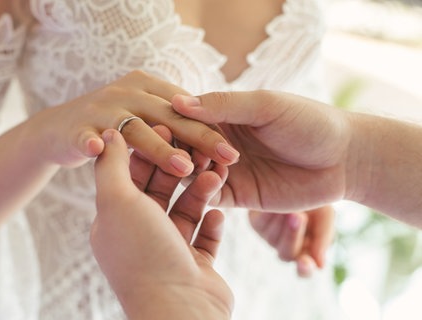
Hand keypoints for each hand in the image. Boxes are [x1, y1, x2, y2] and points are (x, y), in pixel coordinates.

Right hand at [37, 70, 238, 175]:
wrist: (57, 129)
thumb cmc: (110, 122)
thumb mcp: (145, 113)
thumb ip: (174, 118)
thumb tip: (214, 129)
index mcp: (149, 88)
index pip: (186, 109)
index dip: (209, 130)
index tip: (233, 153)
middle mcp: (128, 93)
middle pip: (168, 118)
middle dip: (198, 139)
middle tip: (226, 159)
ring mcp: (102, 110)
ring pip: (136, 130)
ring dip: (159, 148)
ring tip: (183, 167)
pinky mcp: (78, 129)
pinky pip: (85, 136)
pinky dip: (91, 141)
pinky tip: (98, 149)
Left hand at [91, 128, 232, 319]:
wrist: (180, 309)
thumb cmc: (143, 253)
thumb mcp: (117, 201)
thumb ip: (112, 166)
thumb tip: (110, 133)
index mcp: (115, 221)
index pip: (130, 176)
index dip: (147, 151)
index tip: (168, 129)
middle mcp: (140, 236)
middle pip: (159, 191)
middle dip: (179, 169)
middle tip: (198, 148)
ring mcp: (168, 253)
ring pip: (185, 211)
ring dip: (201, 192)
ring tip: (217, 175)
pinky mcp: (195, 266)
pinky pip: (205, 237)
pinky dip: (212, 222)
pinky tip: (219, 212)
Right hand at [173, 91, 350, 211]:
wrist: (345, 159)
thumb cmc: (309, 122)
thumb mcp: (266, 106)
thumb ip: (224, 105)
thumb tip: (177, 102)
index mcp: (224, 115)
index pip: (187, 118)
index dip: (174, 122)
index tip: (163, 125)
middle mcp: (220, 142)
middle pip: (184, 146)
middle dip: (178, 149)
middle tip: (177, 151)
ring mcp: (228, 170)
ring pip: (192, 172)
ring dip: (188, 170)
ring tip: (193, 167)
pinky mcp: (238, 196)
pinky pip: (210, 196)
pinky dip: (203, 190)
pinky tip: (209, 183)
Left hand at [249, 206, 334, 276]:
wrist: (295, 179)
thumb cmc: (315, 200)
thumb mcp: (325, 215)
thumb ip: (323, 237)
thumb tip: (320, 267)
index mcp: (307, 250)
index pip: (304, 270)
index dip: (304, 269)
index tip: (305, 263)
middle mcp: (286, 246)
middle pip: (286, 254)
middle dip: (292, 235)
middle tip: (298, 216)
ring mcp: (269, 237)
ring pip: (272, 239)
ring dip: (282, 222)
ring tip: (290, 204)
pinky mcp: (255, 224)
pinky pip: (261, 225)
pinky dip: (270, 214)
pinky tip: (276, 202)